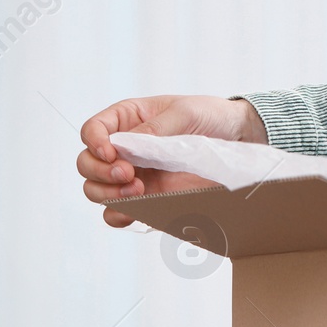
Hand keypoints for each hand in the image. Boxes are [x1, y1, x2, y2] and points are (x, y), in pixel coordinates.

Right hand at [77, 95, 266, 227]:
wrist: (239, 138)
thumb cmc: (211, 116)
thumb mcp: (185, 113)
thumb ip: (154, 129)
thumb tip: (123, 146)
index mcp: (127, 119)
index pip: (93, 130)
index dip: (94, 142)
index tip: (110, 152)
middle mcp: (123, 149)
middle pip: (87, 163)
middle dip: (100, 171)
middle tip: (128, 174)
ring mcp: (133, 174)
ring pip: (96, 189)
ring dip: (107, 193)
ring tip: (137, 190)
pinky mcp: (147, 196)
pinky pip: (118, 211)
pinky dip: (118, 214)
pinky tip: (133, 208)